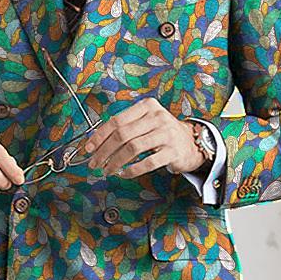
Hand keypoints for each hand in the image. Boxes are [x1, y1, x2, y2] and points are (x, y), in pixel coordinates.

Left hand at [81, 98, 205, 178]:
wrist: (191, 142)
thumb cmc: (162, 132)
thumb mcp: (146, 120)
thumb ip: (125, 126)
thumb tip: (96, 141)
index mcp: (147, 106)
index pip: (117, 120)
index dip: (99, 136)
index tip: (89, 148)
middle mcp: (157, 117)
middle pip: (122, 134)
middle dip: (104, 151)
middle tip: (95, 163)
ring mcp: (166, 134)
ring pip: (132, 148)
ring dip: (115, 162)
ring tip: (107, 170)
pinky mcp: (173, 152)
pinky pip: (148, 163)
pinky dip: (132, 170)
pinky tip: (124, 174)